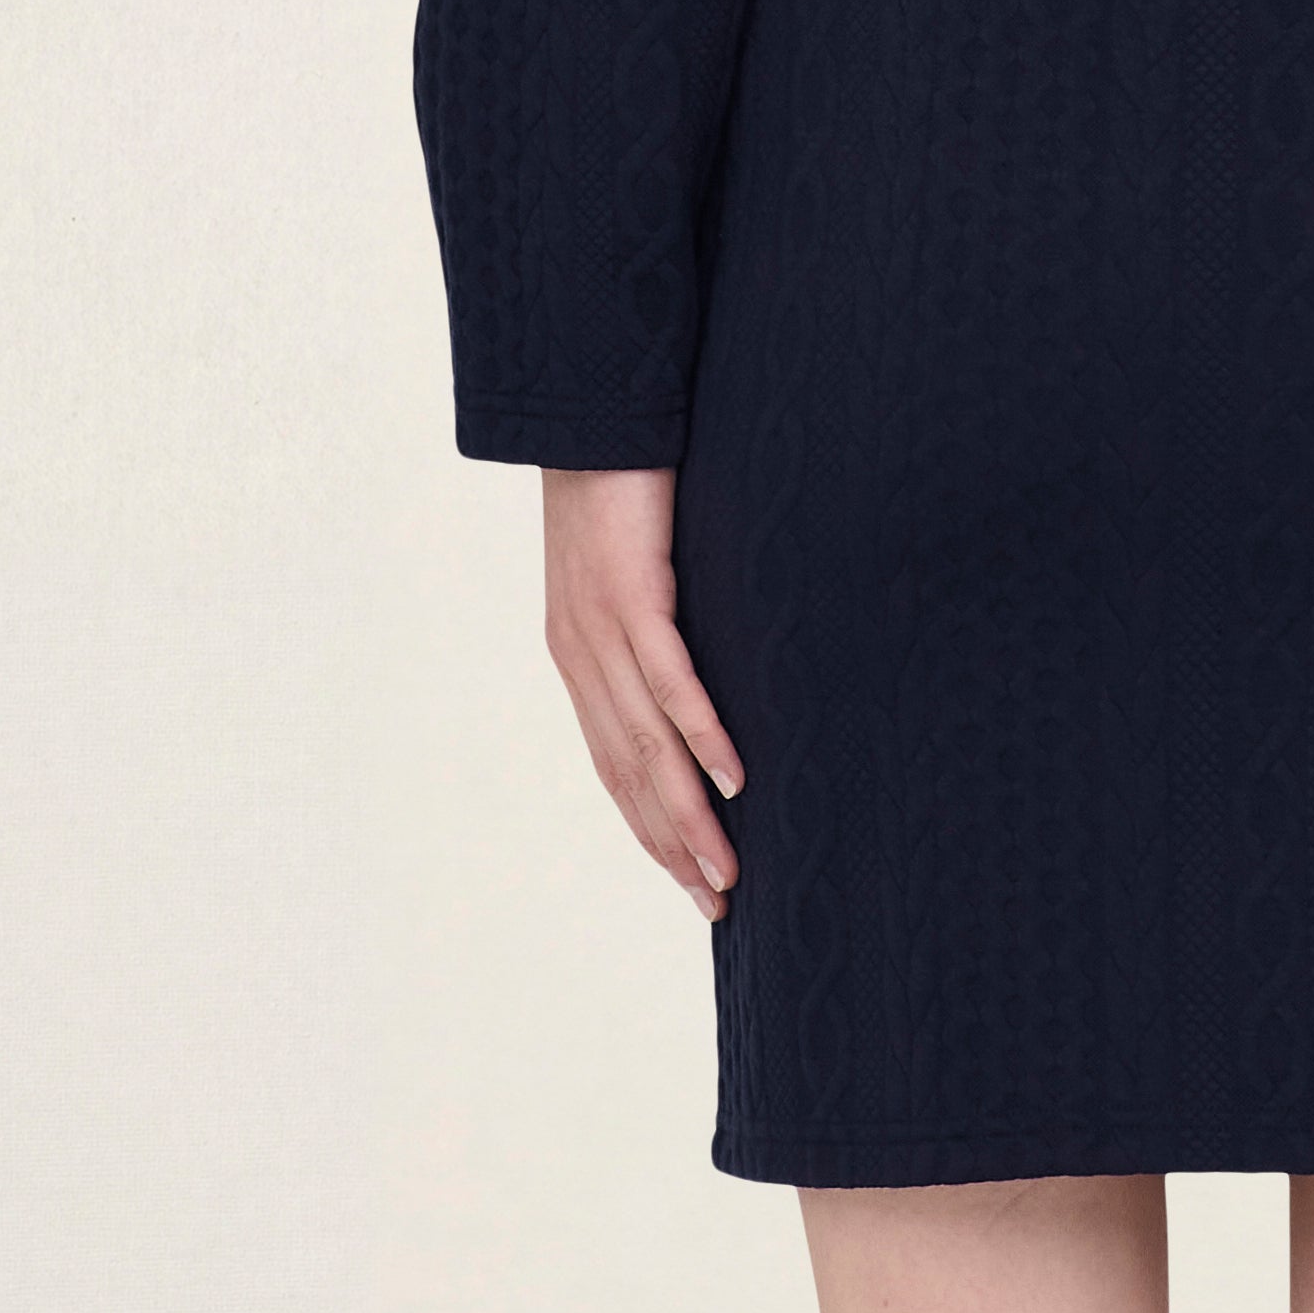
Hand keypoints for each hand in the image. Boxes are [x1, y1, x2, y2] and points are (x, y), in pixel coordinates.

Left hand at [541, 466, 744, 916]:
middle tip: (716, 902)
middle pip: (628, 774)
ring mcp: (602, 630)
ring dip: (688, 815)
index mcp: (580, 657)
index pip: (615, 764)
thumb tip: (709, 667)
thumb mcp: (642, 569)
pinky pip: (670, 682)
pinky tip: (733, 778)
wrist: (593, 410)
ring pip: (647, 745)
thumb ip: (662, 624)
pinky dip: (702, 735)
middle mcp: (581, 656)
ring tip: (726, 868)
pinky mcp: (632, 596)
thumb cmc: (626, 485)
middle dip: (672, 845)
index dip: (651, 827)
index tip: (690, 880)